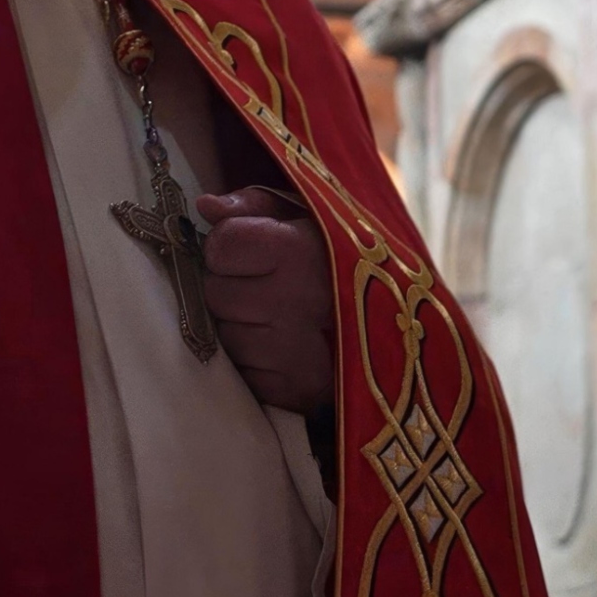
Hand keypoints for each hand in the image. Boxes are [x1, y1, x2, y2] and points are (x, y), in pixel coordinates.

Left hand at [196, 186, 335, 414]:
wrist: (390, 319)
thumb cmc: (333, 259)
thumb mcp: (300, 216)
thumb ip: (249, 206)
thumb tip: (206, 206)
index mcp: (299, 252)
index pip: (221, 246)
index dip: (226, 246)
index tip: (247, 249)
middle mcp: (297, 302)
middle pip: (216, 294)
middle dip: (229, 287)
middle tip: (261, 285)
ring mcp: (297, 352)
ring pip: (226, 337)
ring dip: (239, 327)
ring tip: (273, 317)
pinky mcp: (295, 390)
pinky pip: (244, 373)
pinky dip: (254, 362)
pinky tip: (280, 346)